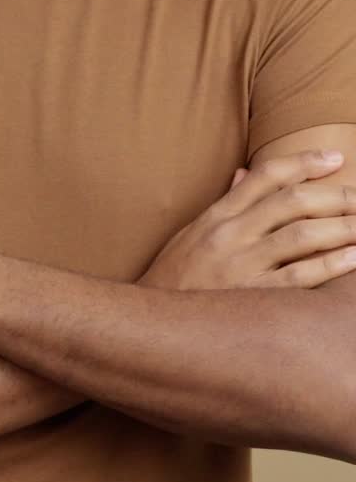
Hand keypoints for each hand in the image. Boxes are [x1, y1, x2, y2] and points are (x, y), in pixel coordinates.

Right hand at [139, 149, 355, 290]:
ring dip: (342, 227)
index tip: (334, 158)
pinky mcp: (251, 299)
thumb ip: (224, 204)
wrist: (147, 324)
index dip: (303, 162)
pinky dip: (331, 264)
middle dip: (335, 195)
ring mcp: (240, 266)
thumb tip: (246, 174)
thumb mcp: (192, 233)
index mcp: (217, 216)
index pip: (266, 176)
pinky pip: (299, 277)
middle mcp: (230, 234)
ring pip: (301, 236)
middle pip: (292, 202)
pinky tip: (354, 257)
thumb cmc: (173, 279)